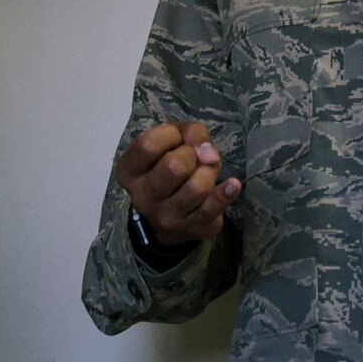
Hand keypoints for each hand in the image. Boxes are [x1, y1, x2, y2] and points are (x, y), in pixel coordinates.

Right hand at [114, 121, 239, 247]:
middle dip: (192, 155)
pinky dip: (226, 193)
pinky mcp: (192, 228)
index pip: (147, 145)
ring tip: (206, 172)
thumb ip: (191, 133)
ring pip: (197, 187)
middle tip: (193, 158)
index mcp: (129, 172)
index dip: (169, 135)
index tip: (176, 139)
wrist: (170, 218)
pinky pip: (213, 208)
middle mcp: (143, 198)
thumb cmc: (168, 167)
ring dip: (210, 171)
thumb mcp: (173, 141)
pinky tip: (233, 184)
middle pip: (174, 166)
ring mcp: (167, 217)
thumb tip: (208, 153)